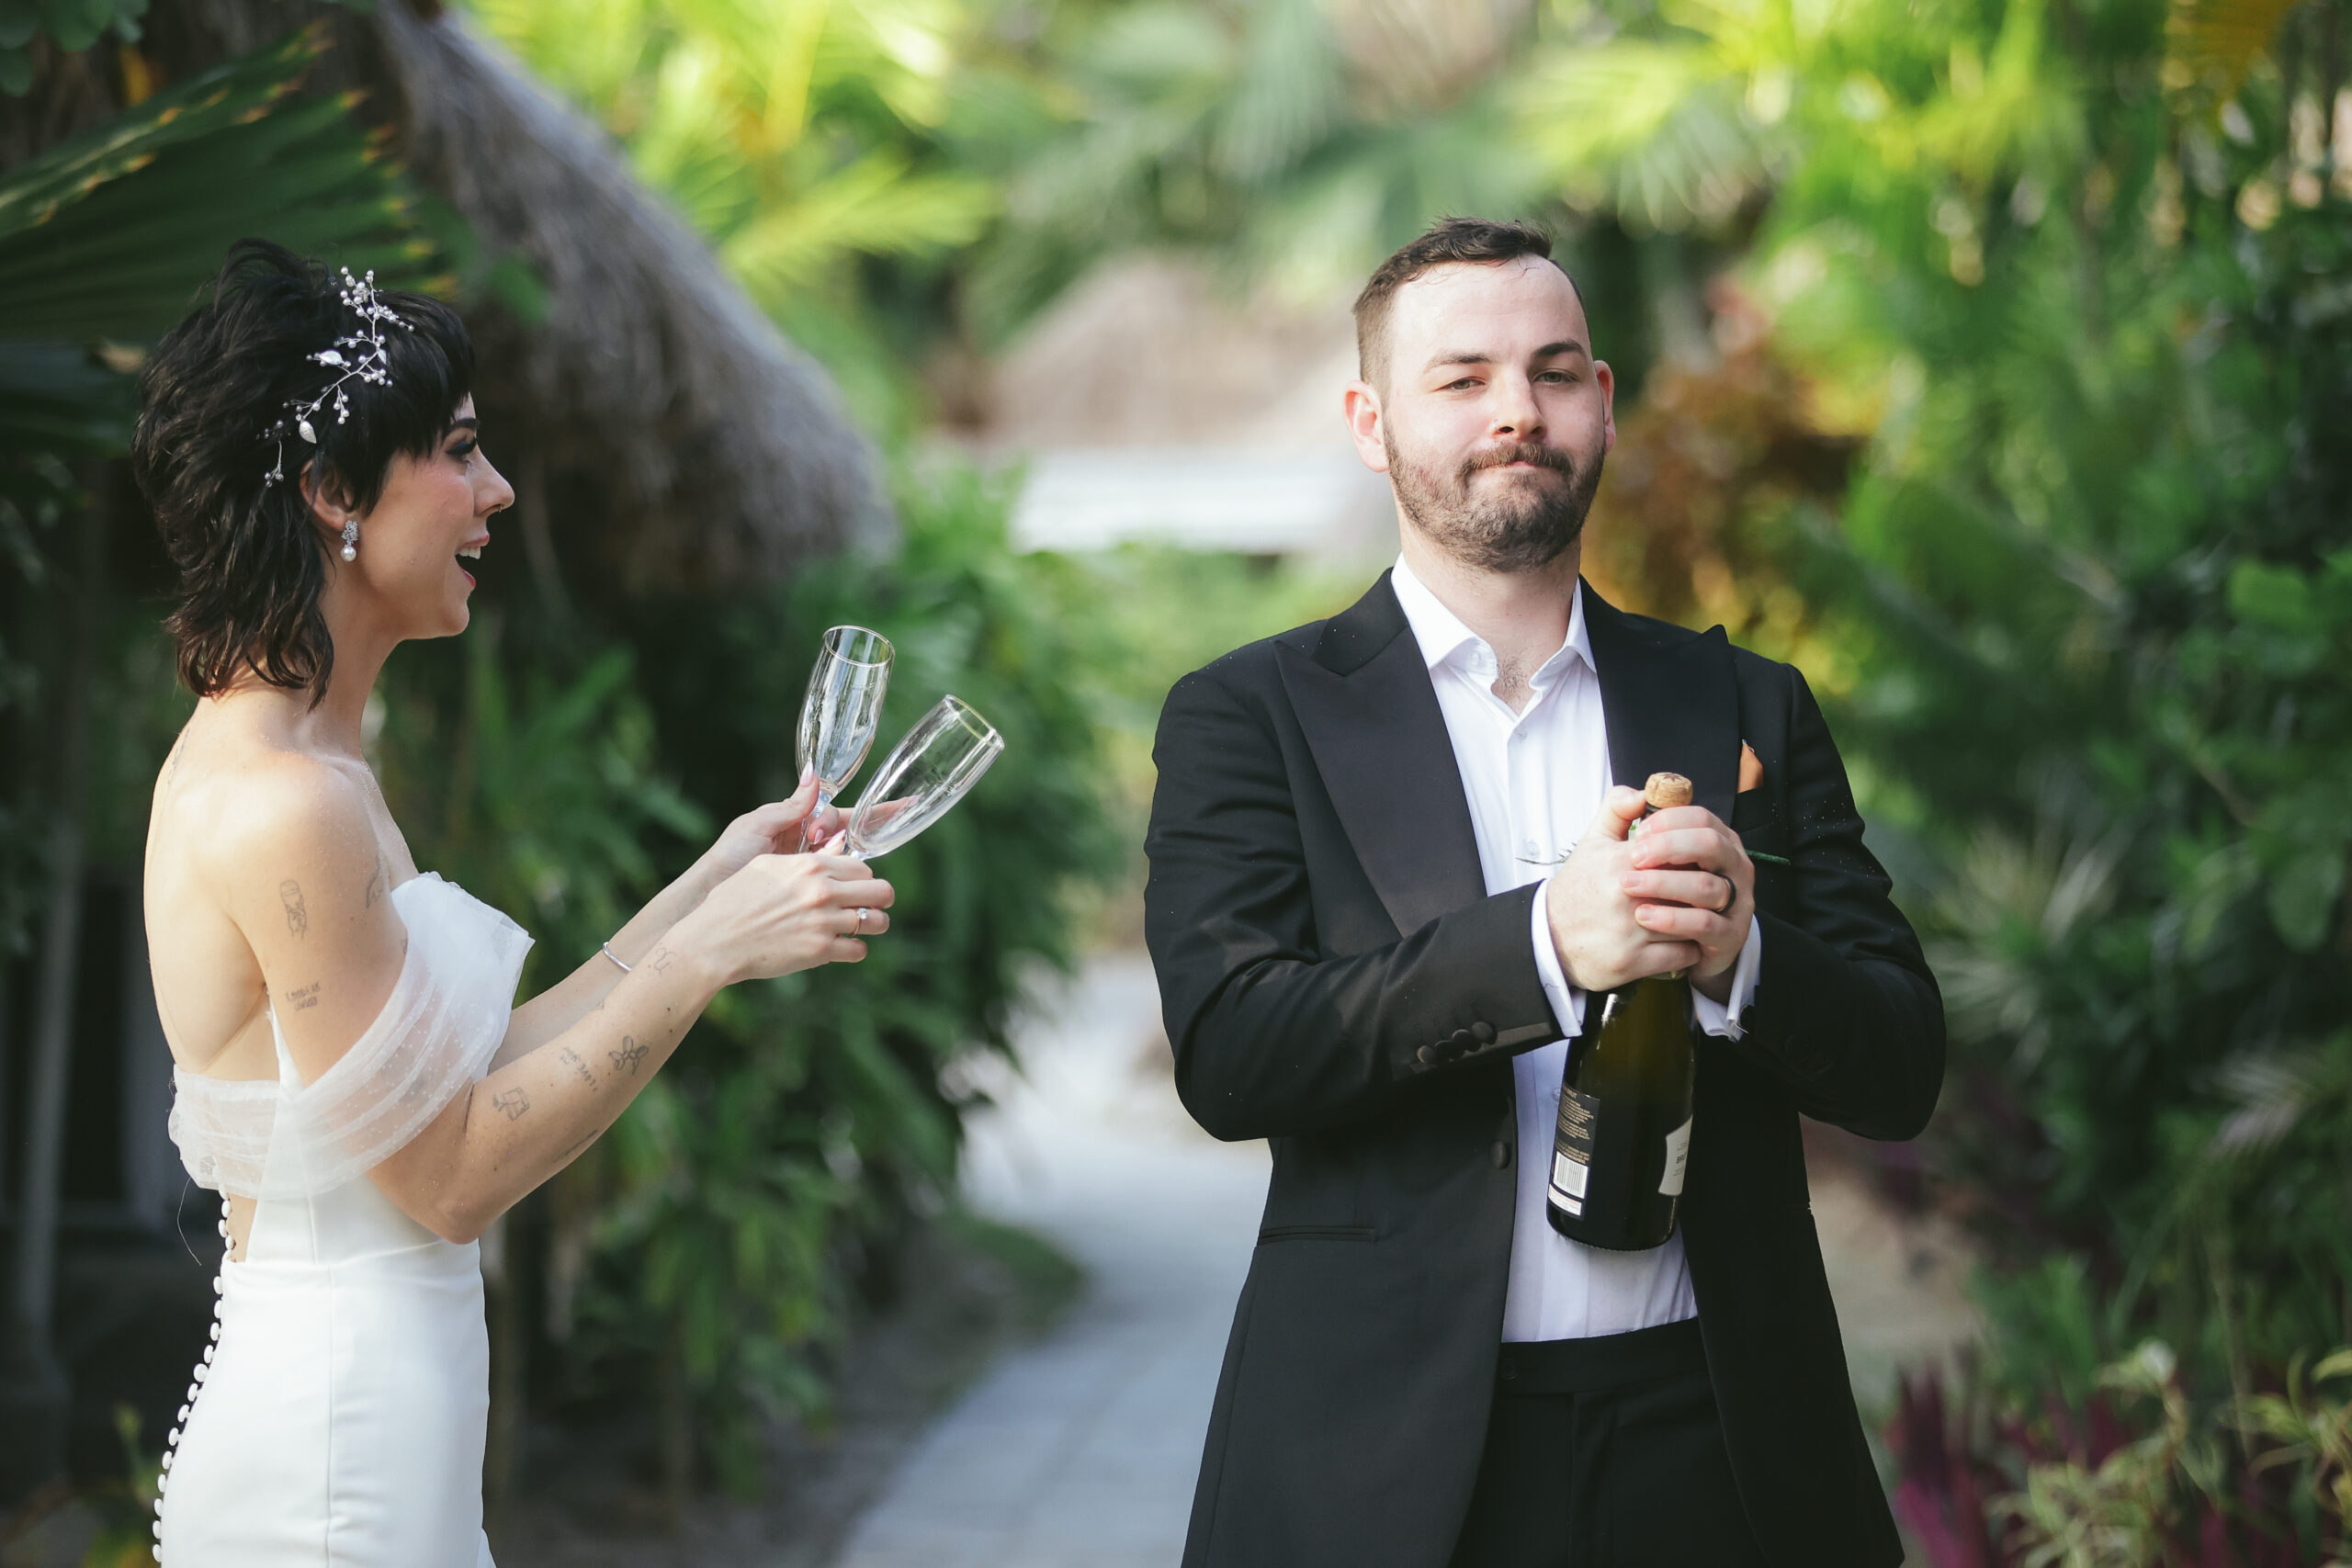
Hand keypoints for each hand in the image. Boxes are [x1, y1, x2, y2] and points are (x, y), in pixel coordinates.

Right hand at [673, 852, 893, 984]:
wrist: (716, 940)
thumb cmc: (734, 900)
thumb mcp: (767, 865)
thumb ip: (805, 859)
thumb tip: (833, 850)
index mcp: (812, 866)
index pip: (863, 867)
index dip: (863, 878)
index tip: (857, 886)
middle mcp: (823, 891)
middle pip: (881, 890)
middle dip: (881, 898)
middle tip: (873, 906)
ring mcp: (824, 921)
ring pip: (876, 921)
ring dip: (874, 924)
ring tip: (864, 927)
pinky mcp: (819, 950)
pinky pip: (858, 950)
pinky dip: (855, 949)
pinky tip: (843, 946)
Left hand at [700, 776, 846, 885]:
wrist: (716, 886)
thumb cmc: (731, 852)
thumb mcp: (760, 823)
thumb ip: (792, 805)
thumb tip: (812, 772)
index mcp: (792, 818)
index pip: (826, 808)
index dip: (834, 815)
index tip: (818, 830)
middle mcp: (803, 837)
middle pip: (839, 827)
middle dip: (842, 829)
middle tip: (817, 841)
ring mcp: (806, 859)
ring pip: (839, 848)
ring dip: (837, 848)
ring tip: (820, 855)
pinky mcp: (807, 880)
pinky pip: (831, 869)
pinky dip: (834, 866)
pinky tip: (826, 867)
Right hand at [1545, 786, 1699, 992]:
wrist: (1548, 937)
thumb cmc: (1578, 888)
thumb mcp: (1592, 843)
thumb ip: (1617, 809)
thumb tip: (1643, 791)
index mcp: (1621, 862)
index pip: (1679, 853)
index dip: (1694, 859)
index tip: (1699, 864)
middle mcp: (1627, 896)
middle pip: (1693, 887)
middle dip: (1705, 890)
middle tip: (1713, 892)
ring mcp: (1631, 932)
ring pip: (1693, 923)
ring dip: (1702, 921)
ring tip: (1704, 917)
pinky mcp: (1633, 962)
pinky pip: (1683, 955)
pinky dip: (1690, 950)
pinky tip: (1686, 941)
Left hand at [1622, 803, 1752, 1001]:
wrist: (1676, 948)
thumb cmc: (1659, 892)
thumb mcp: (1645, 856)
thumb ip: (1628, 819)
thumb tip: (1634, 795)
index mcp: (1718, 840)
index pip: (1701, 818)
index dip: (1668, 821)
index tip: (1637, 833)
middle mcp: (1734, 866)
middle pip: (1710, 844)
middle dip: (1669, 847)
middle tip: (1633, 858)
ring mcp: (1737, 901)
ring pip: (1707, 886)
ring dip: (1664, 884)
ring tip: (1628, 886)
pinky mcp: (1730, 935)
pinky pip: (1703, 923)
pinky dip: (1672, 919)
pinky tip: (1643, 916)